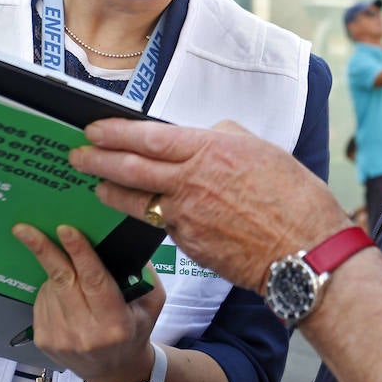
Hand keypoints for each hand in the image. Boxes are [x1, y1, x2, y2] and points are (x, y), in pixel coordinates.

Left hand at [13, 223, 164, 381]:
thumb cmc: (135, 327)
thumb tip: (119, 238)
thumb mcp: (152, 302)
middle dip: (44, 251)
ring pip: (51, 288)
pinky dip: (50, 288)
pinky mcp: (45, 341)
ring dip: (55, 271)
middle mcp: (86, 334)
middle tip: (25, 229)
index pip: (95, 281)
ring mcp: (62, 339)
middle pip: (63, 282)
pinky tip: (63, 292)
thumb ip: (143, 272)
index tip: (65, 229)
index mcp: (116, 323)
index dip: (80, 253)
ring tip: (68, 270)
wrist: (115, 370)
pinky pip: (42, 300)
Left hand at [69, 119, 351, 293]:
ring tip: (96, 187)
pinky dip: (149, 217)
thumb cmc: (294, 199)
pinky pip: (162, 225)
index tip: (94, 130)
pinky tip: (144, 214)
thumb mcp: (262, 150)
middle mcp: (190, 182)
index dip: (114, 133)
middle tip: (77, 156)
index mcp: (208, 150)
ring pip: (136, 202)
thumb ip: (226, 138)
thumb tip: (206, 136)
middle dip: (97, 161)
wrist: (304, 251)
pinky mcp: (190, 245)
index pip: (147, 137)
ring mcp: (186, 217)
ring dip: (111, 193)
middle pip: (129, 169)